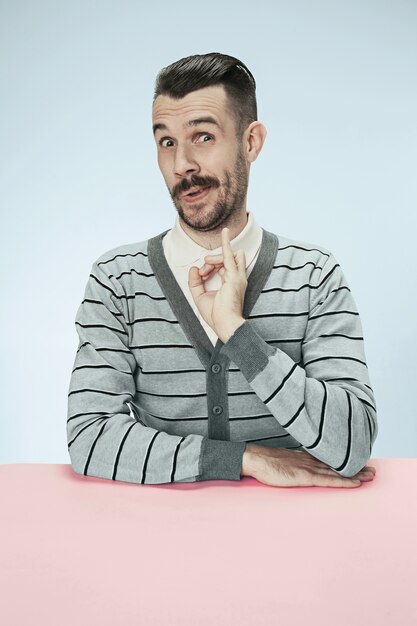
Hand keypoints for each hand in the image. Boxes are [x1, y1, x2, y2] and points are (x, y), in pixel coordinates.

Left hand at [188, 227, 247, 342]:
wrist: (225, 325)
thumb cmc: (216, 315)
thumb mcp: (200, 296)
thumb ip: (195, 282)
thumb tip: (193, 268)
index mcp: (231, 283)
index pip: (223, 265)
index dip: (210, 267)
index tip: (201, 276)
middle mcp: (237, 278)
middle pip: (229, 258)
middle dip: (214, 260)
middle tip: (204, 272)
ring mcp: (238, 277)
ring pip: (229, 255)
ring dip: (214, 258)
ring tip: (205, 269)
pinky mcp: (234, 277)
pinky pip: (230, 255)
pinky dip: (226, 243)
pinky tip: (225, 233)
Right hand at [241, 445, 375, 487]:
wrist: (254, 458)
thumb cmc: (264, 461)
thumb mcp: (283, 461)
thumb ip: (293, 463)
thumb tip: (297, 469)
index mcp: (304, 456)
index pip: (329, 459)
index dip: (344, 462)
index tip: (358, 463)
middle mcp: (310, 460)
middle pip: (337, 464)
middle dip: (356, 467)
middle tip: (372, 470)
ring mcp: (308, 467)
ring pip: (337, 472)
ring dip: (355, 474)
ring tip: (370, 476)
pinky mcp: (305, 476)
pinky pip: (329, 480)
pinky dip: (344, 481)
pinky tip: (355, 483)